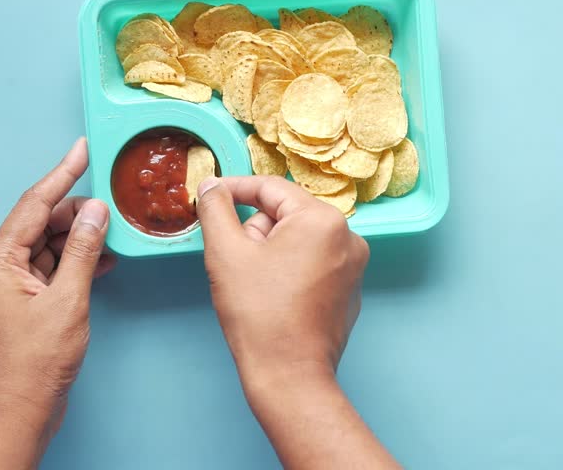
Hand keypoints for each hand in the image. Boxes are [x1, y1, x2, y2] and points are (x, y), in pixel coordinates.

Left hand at [0, 138, 115, 469]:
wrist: (17, 413)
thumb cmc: (32, 366)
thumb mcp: (67, 302)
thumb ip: (83, 252)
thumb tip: (96, 212)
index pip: (35, 204)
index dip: (62, 173)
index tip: (82, 149)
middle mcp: (1, 268)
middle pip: (42, 221)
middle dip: (78, 210)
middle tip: (112, 199)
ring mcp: (13, 286)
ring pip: (50, 244)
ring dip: (81, 237)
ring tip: (114, 228)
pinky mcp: (28, 303)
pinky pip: (54, 267)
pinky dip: (78, 260)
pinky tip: (105, 258)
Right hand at [195, 174, 368, 384]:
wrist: (290, 377)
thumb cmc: (259, 315)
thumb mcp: (226, 253)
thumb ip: (216, 210)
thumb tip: (212, 185)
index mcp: (322, 220)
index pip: (270, 188)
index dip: (234, 190)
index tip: (210, 196)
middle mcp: (347, 236)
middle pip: (285, 215)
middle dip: (255, 233)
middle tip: (237, 264)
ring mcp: (353, 265)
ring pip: (297, 240)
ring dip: (270, 253)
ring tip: (255, 286)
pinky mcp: (349, 290)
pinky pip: (313, 264)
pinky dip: (290, 272)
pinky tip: (275, 300)